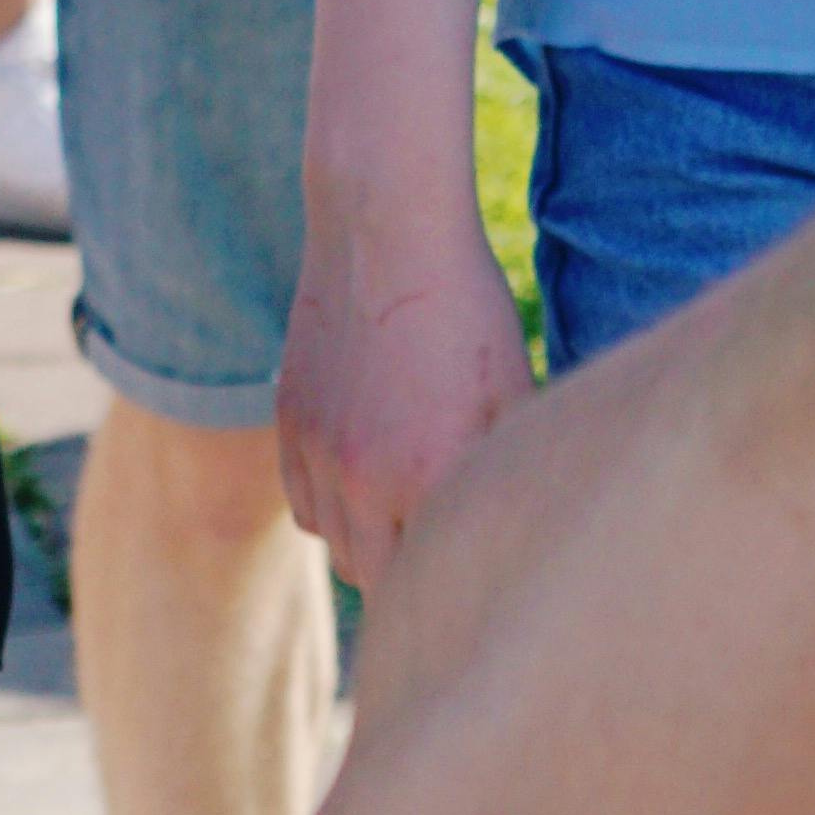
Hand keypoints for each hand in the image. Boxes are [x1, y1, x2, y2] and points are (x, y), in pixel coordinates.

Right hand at [278, 185, 537, 588]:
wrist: (386, 227)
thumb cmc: (467, 310)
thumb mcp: (513, 395)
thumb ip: (508, 476)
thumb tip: (526, 531)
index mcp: (426, 479)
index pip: (425, 586)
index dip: (448, 587)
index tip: (470, 586)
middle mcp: (361, 477)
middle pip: (373, 577)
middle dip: (405, 571)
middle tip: (439, 546)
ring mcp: (316, 448)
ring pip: (332, 540)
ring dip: (364, 538)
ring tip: (402, 504)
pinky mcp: (288, 417)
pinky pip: (302, 497)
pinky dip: (329, 500)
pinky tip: (362, 471)